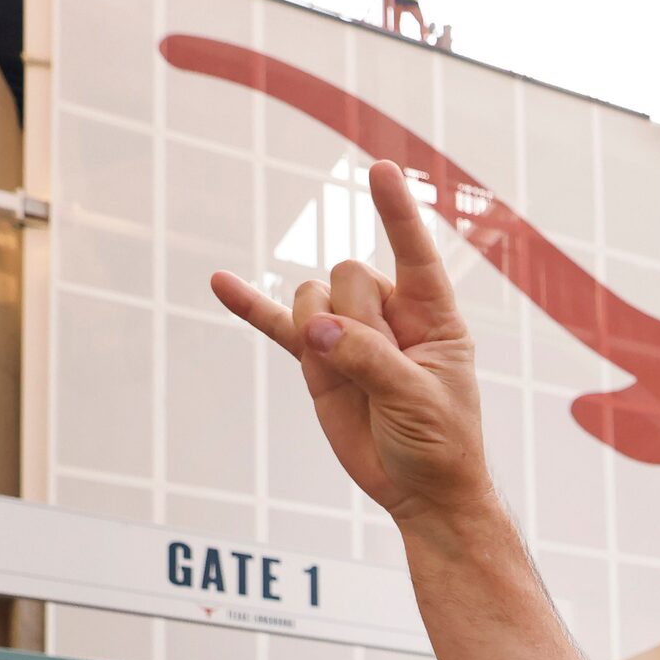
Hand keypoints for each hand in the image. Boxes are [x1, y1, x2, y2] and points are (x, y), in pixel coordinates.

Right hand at [209, 160, 494, 526]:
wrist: (418, 491)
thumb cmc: (440, 444)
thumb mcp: (419, 403)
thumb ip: (370, 361)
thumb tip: (316, 329)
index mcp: (432, 316)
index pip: (414, 253)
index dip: (396, 213)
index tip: (378, 168)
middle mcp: (390, 314)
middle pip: (348, 274)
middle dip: (355, 319)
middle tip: (381, 371)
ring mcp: (349, 333)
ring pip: (313, 297)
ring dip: (322, 335)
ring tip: (353, 379)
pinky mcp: (317, 359)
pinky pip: (277, 324)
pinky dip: (250, 305)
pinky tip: (219, 283)